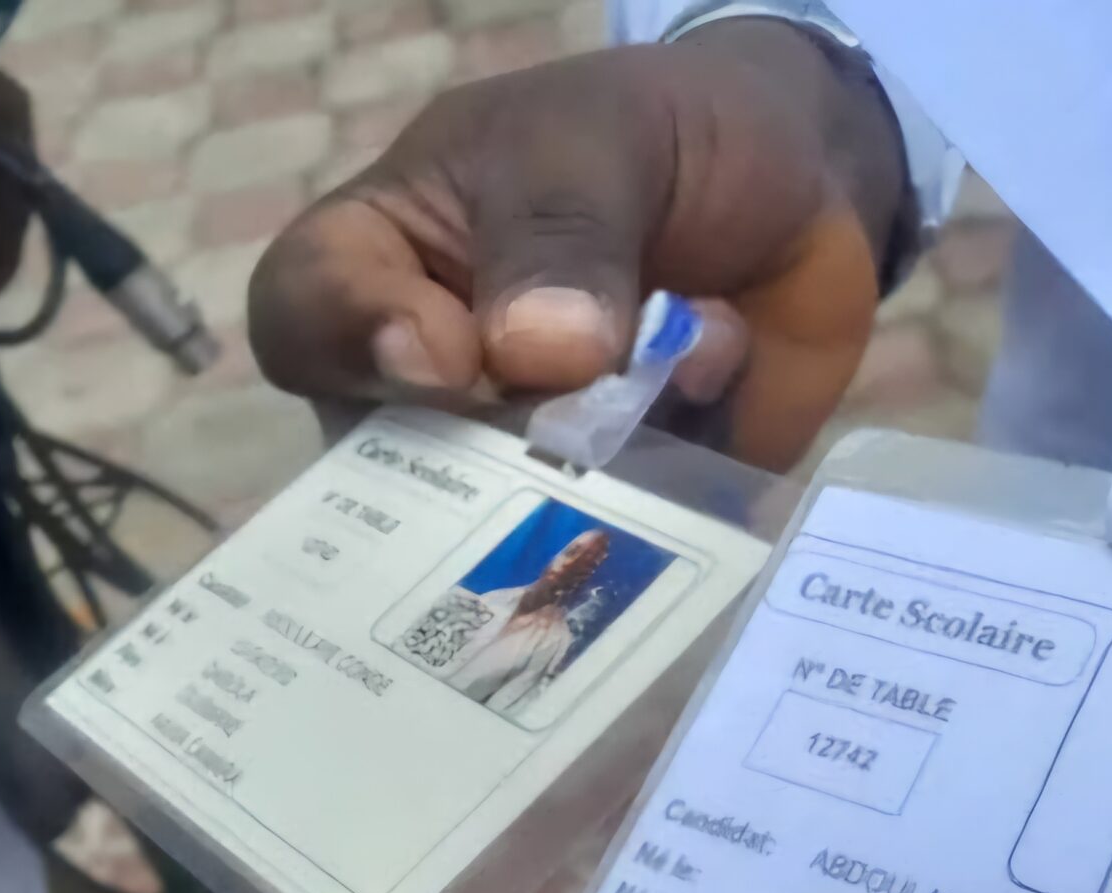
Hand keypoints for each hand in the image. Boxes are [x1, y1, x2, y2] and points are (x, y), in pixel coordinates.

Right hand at [247, 20, 906, 469]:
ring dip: (620, 445)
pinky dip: (696, 464)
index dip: (357, 347)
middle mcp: (440, 385)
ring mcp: (537, 460)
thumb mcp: (597, 141)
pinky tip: (732, 373)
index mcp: (385, 263)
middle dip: (499, 444)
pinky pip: (644, 534)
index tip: (446, 359)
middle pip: (404, 465)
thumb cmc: (664, 137)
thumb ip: (559, 233)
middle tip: (575, 414)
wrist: (804, 182)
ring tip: (697, 349)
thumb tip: (536, 357)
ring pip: (528, 517)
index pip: (306, 320)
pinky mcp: (639, 507)